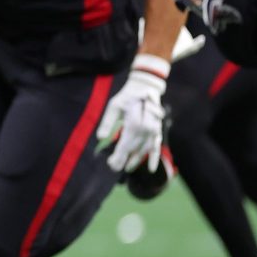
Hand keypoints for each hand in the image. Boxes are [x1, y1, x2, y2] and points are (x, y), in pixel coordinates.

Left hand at [96, 57, 168, 172]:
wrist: (145, 88)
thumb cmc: (126, 97)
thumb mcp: (114, 106)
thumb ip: (108, 122)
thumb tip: (100, 138)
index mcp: (134, 121)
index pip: (125, 143)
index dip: (119, 155)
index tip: (111, 164)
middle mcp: (146, 127)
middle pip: (134, 148)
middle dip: (124, 159)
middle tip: (114, 168)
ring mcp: (154, 130)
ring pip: (145, 149)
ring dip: (136, 160)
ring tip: (126, 168)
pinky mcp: (157, 130)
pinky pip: (156, 145)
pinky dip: (154, 157)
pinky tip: (149, 168)